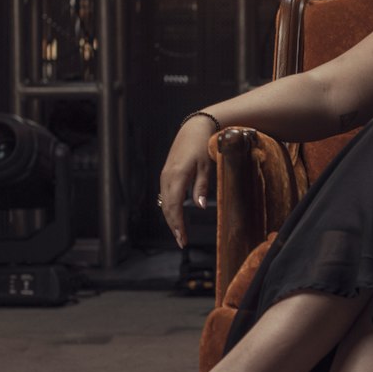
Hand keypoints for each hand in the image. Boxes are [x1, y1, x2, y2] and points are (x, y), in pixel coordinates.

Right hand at [159, 117, 214, 247]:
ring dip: (171, 220)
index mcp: (177, 176)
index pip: (174, 206)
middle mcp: (167, 177)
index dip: (178, 224)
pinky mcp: (166, 175)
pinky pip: (165, 196)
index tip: (183, 239)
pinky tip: (176, 218)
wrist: (194, 129)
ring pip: (165, 203)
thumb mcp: (207, 166)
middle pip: (167, 208)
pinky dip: (170, 209)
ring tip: (180, 234)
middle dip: (174, 226)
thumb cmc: (203, 146)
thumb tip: (199, 207)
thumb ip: (202, 187)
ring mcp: (165, 176)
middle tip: (182, 242)